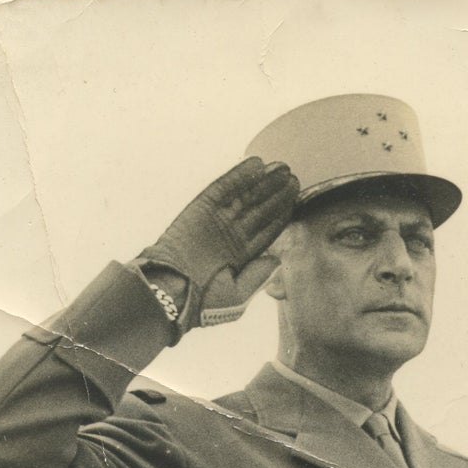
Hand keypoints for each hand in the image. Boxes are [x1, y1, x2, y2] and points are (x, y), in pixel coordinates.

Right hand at [142, 157, 298, 332]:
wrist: (170, 293)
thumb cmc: (203, 303)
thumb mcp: (238, 295)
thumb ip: (258, 277)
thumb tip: (277, 260)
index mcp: (241, 256)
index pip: (267, 231)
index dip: (281, 215)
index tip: (296, 201)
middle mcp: (230, 235)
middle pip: (259, 210)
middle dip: (277, 194)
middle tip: (294, 178)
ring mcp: (216, 220)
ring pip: (245, 196)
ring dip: (264, 182)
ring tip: (282, 168)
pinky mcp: (201, 208)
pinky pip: (223, 188)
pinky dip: (239, 176)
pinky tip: (257, 164)